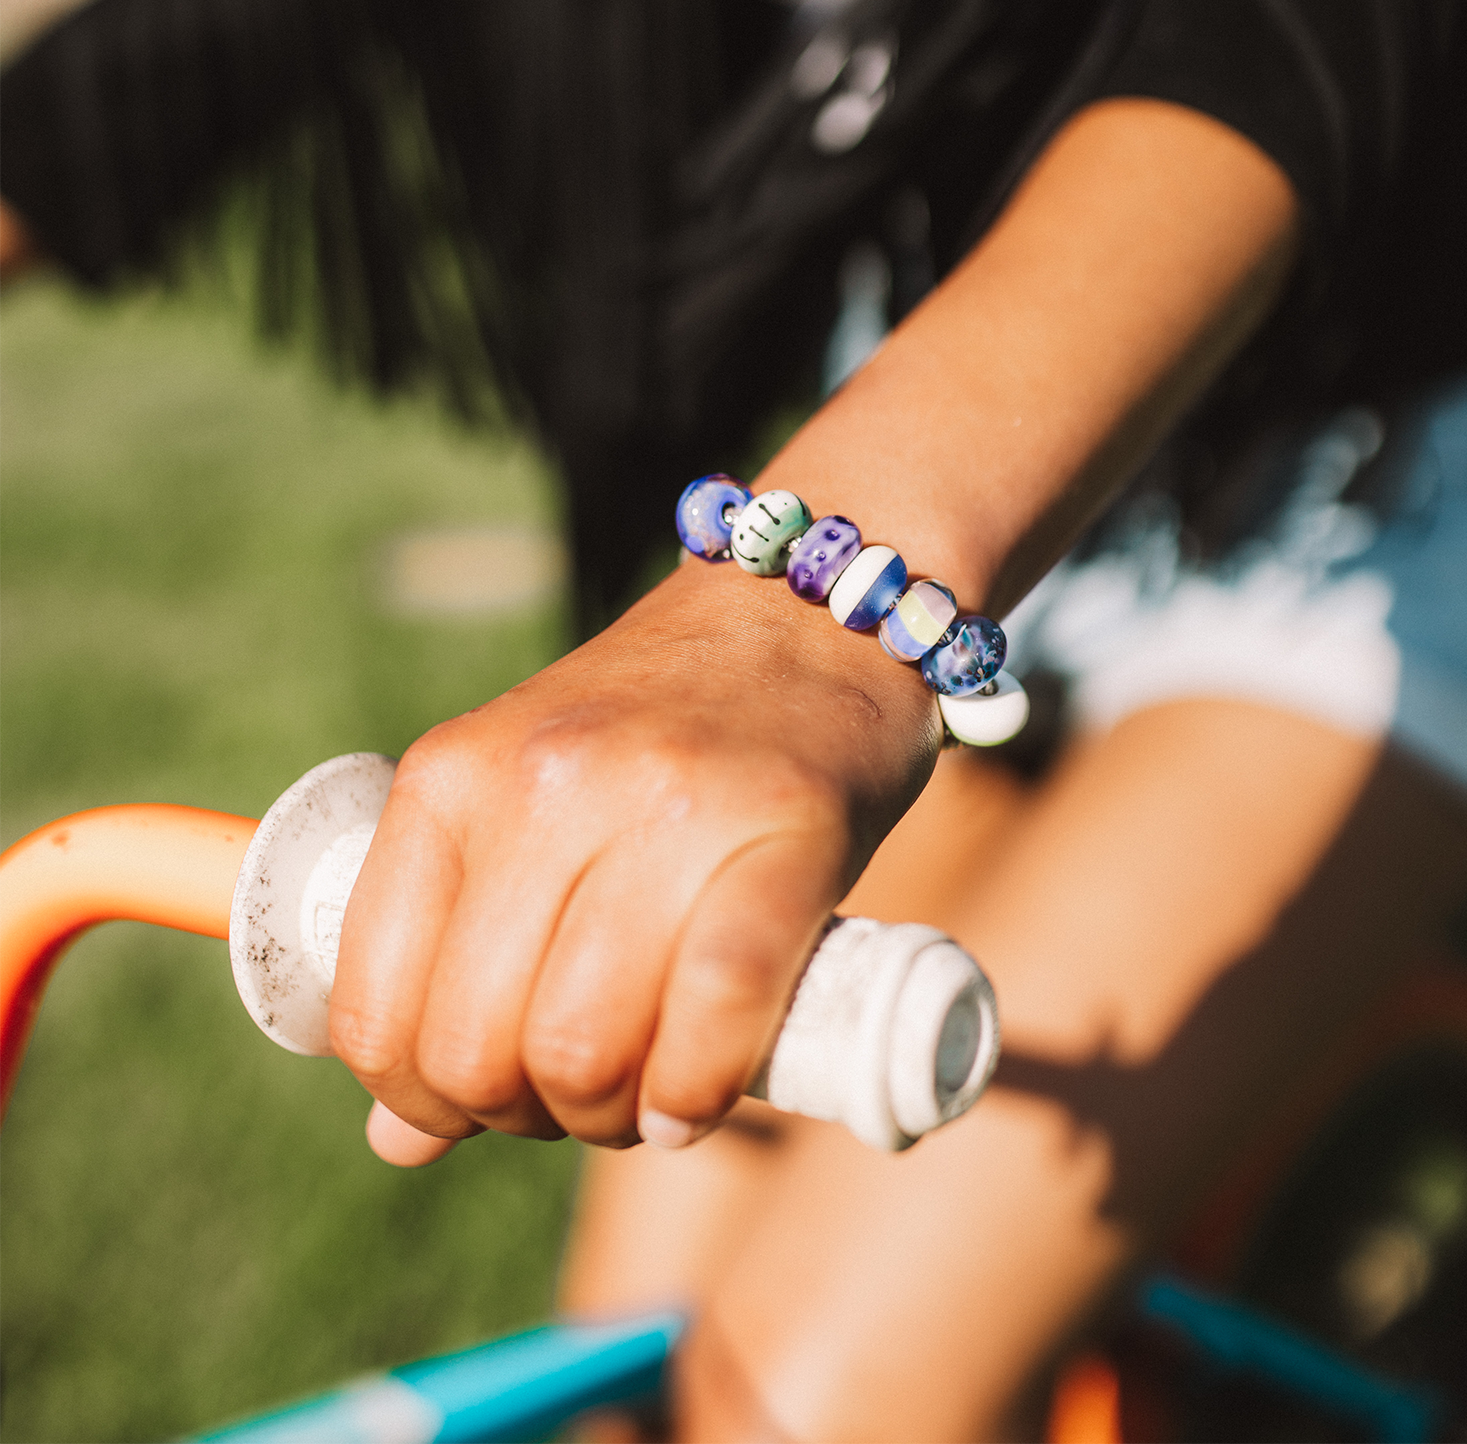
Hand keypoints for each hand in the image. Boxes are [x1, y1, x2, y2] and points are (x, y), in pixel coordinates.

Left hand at [330, 560, 939, 1153]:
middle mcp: (546, 783)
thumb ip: (455, 950)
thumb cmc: (661, 734)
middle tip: (577, 1098)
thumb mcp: (525, 807)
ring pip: (584, 1045)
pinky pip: (716, 1004)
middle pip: (479, 1047)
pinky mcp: (786, 828)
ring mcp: (666, 802)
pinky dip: (695, 1090)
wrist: (804, 615)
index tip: (475, 1104)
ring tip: (642, 1096)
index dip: (416, 1098)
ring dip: (608, 1117)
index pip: (375, 1006)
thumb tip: (396, 1139)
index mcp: (453, 776)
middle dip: (522, 1117)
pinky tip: (692, 1103)